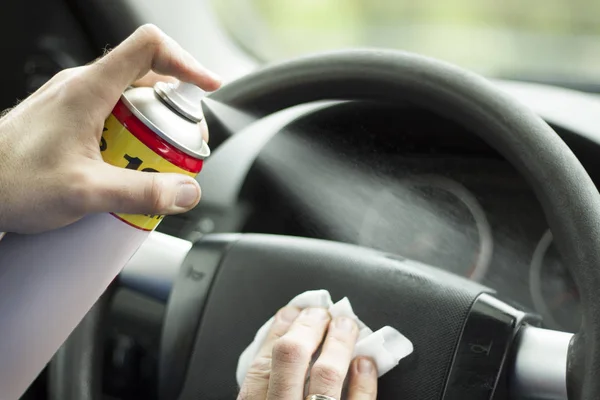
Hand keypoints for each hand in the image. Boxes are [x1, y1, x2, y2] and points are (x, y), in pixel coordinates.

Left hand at [0, 24, 220, 233]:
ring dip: (153, 125)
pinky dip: (132, 135)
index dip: (186, 62)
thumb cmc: (10, 181)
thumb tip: (185, 191)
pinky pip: (114, 115)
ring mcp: (75, 101)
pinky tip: (126, 167)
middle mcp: (82, 86)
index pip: (149, 47)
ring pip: (131, 99)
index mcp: (89, 88)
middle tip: (182, 145)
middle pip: (147, 78)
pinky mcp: (69, 119)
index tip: (207, 87)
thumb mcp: (85, 192)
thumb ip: (142, 192)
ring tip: (153, 162)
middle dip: (175, 110)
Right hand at [238, 306, 376, 399]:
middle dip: (308, 325)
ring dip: (338, 342)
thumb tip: (284, 347)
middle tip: (321, 312)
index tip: (292, 312)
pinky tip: (364, 362)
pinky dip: (363, 381)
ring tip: (347, 325)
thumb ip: (264, 390)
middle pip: (290, 357)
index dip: (279, 330)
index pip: (261, 362)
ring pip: (326, 376)